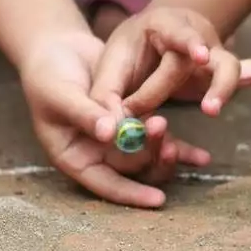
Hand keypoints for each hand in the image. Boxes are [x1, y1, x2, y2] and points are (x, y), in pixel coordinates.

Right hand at [19, 32, 209, 207]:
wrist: (57, 51)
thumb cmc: (48, 76)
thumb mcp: (61, 95)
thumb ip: (86, 114)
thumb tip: (109, 133)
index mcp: (75, 159)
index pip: (105, 186)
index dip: (131, 194)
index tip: (157, 199)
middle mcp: (99, 157)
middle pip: (132, 171)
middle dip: (151, 158)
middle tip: (166, 140)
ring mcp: (119, 144)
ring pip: (149, 158)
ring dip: (166, 152)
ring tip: (183, 146)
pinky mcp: (135, 126)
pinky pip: (160, 141)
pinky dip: (180, 147)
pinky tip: (202, 157)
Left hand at [89, 7, 250, 116]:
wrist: (148, 43)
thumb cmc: (126, 56)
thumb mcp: (109, 71)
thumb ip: (106, 98)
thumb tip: (109, 132)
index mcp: (161, 26)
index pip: (177, 33)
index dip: (189, 43)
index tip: (200, 55)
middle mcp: (194, 38)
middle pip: (208, 57)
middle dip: (206, 84)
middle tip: (207, 109)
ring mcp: (213, 55)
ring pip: (231, 67)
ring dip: (226, 90)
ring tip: (214, 112)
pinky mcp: (223, 72)